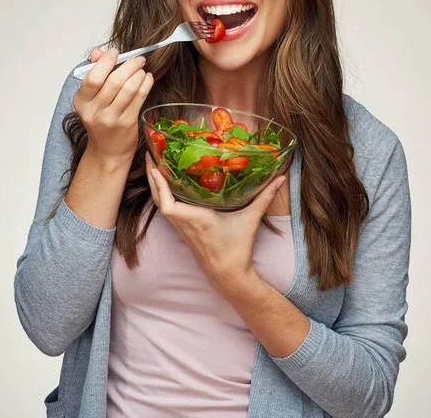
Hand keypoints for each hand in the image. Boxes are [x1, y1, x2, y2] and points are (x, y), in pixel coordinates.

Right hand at [72, 47, 152, 163]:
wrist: (108, 151)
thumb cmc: (101, 121)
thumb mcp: (92, 99)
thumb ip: (94, 73)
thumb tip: (98, 52)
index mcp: (81, 102)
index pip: (92, 78)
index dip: (105, 62)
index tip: (116, 52)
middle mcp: (94, 111)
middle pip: (113, 81)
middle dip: (129, 66)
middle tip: (138, 59)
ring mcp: (111, 119)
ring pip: (129, 89)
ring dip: (139, 74)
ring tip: (143, 69)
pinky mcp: (127, 123)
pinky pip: (139, 98)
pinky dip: (146, 85)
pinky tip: (148, 79)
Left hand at [145, 150, 285, 296]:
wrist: (229, 275)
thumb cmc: (237, 249)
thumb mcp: (251, 220)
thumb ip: (264, 197)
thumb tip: (280, 177)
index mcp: (196, 219)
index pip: (168, 206)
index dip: (159, 188)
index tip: (156, 169)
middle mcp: (184, 223)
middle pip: (158, 200)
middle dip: (152, 178)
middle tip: (149, 155)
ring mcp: (181, 228)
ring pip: (160, 205)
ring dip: (155, 185)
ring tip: (155, 164)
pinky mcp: (182, 231)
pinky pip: (167, 210)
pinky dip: (163, 195)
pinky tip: (166, 183)